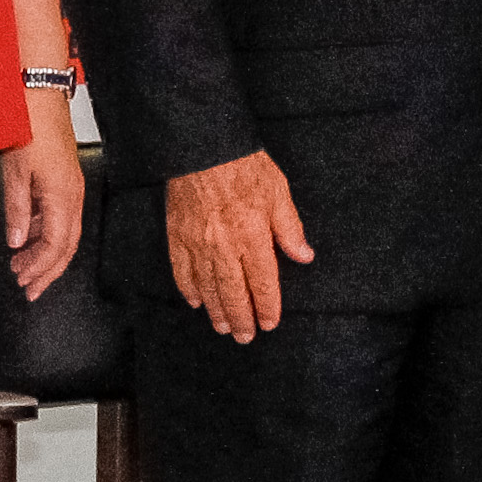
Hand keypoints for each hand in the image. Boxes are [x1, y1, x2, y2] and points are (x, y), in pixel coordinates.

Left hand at [2, 98, 84, 300]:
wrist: (38, 92)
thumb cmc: (28, 125)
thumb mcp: (15, 171)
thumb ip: (16, 210)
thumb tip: (16, 242)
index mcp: (63, 196)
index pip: (56, 246)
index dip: (40, 268)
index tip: (23, 282)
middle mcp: (73, 194)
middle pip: (66, 245)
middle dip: (48, 270)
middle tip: (28, 288)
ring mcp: (71, 186)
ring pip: (64, 231)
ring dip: (45, 251)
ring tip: (22, 264)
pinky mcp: (65, 177)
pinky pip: (59, 214)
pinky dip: (44, 230)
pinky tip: (27, 233)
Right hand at [166, 150, 312, 341]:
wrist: (202, 145)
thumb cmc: (243, 164)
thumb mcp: (278, 192)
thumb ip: (290, 228)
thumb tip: (304, 256)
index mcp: (253, 236)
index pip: (263, 283)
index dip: (267, 307)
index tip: (270, 323)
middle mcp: (225, 246)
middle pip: (234, 293)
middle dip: (241, 318)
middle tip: (245, 337)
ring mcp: (198, 242)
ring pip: (208, 287)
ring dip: (216, 310)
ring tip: (223, 327)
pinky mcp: (177, 234)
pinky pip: (181, 269)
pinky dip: (188, 288)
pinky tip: (195, 300)